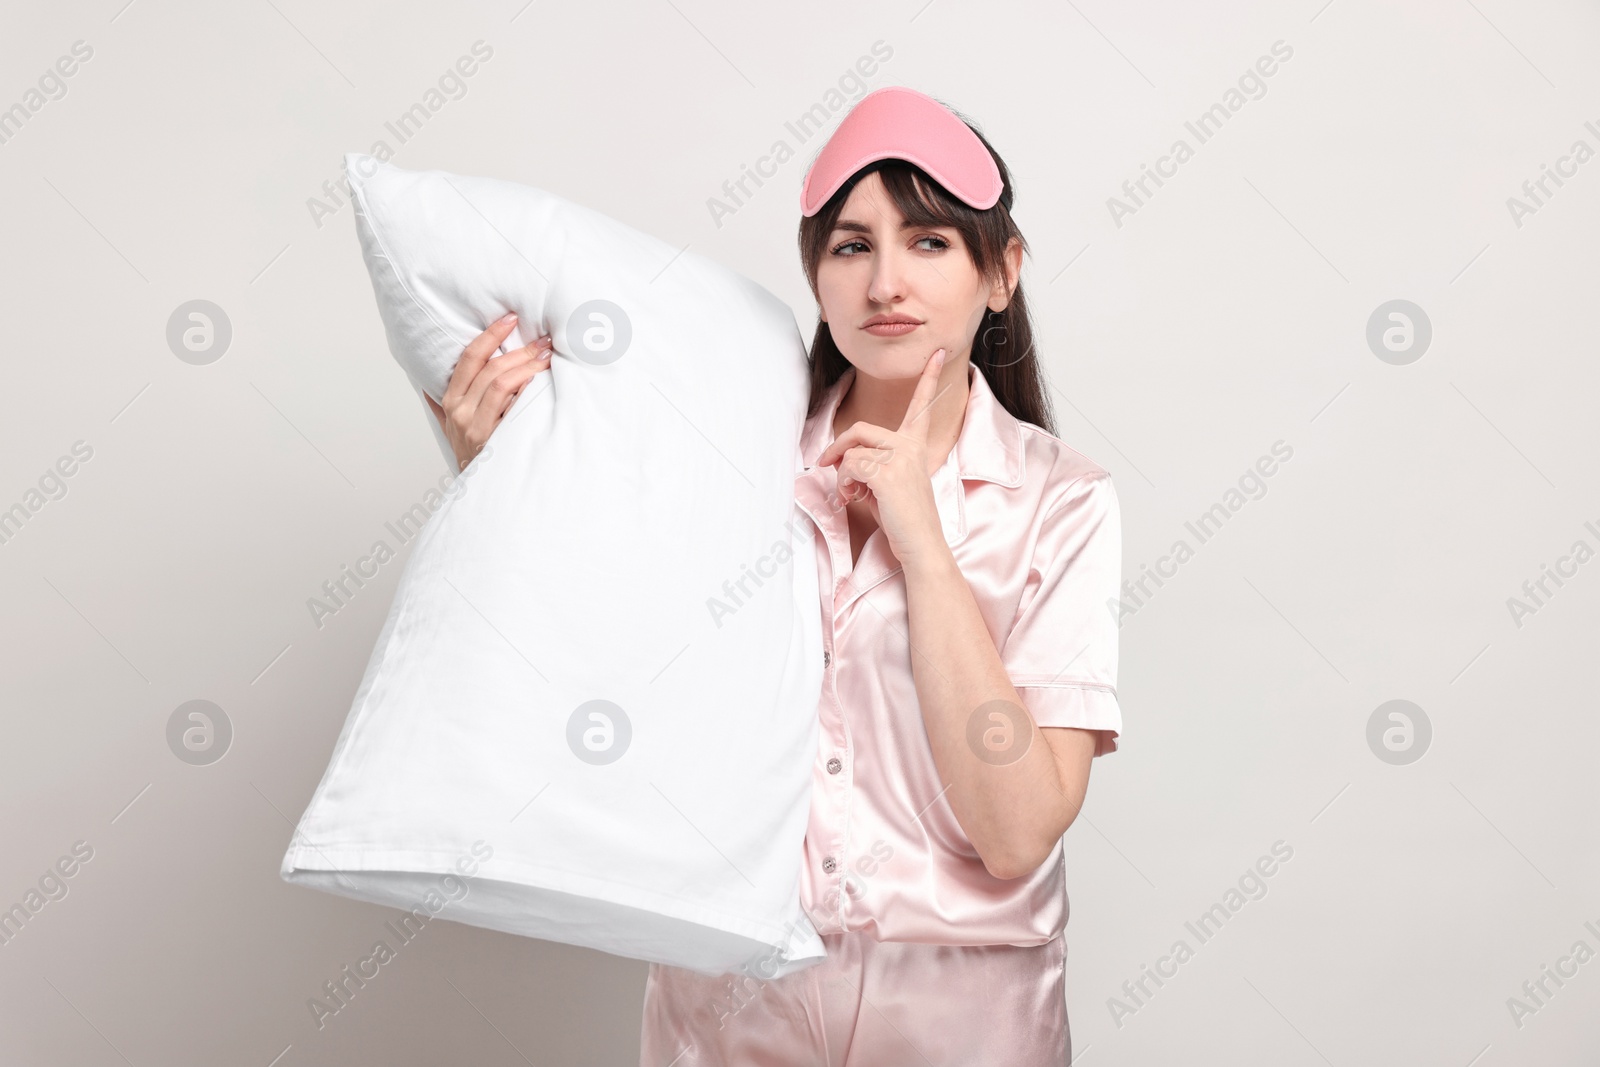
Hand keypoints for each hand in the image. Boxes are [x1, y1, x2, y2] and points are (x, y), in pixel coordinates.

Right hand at [425, 312, 551, 470]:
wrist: (477, 492)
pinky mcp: (491, 439)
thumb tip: (427, 386)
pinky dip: (525, 390)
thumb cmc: (472, 456)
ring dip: (527, 366)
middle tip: (543, 341)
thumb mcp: (450, 429)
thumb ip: (440, 407)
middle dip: (519, 350)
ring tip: (547, 358)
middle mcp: (459, 410)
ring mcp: (474, 426)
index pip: (469, 358)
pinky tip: (540, 381)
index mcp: (450, 400)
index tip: (509, 318)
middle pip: (489, 368)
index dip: (489, 335)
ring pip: (500, 383)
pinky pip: (509, 406)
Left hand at [816, 348, 951, 566]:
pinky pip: (850, 467)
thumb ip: (870, 464)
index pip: (922, 405)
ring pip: (852, 451)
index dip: (929, 378)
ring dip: (841, 475)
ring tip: (852, 494)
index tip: (939, 354)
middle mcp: (911, 447)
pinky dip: (845, 483)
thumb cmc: (903, 519)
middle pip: (861, 429)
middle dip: (837, 447)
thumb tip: (838, 462)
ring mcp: (901, 459)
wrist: (921, 545)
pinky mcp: (888, 474)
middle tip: (824, 465)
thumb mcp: (887, 484)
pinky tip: (856, 498)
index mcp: (916, 446)